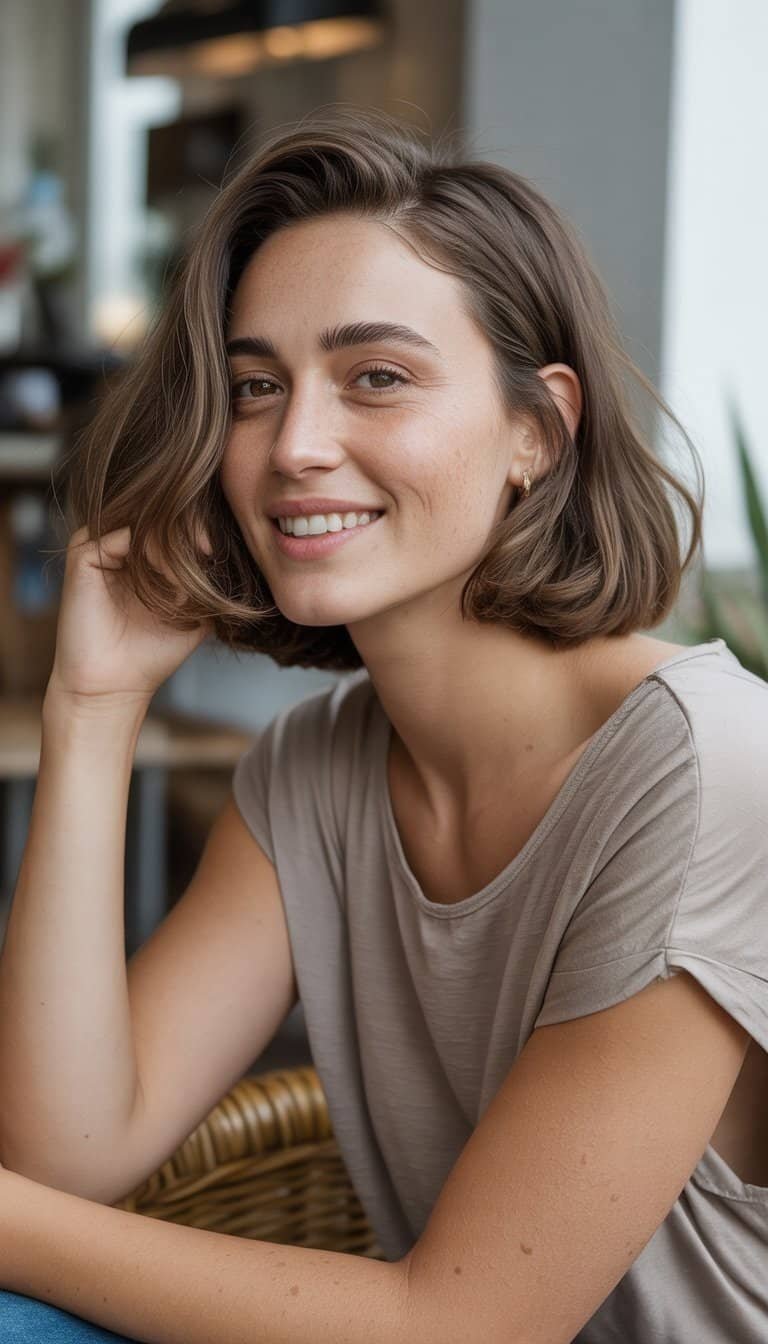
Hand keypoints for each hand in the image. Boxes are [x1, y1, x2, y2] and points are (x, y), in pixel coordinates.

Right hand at [46, 524, 214, 704]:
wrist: (115, 687)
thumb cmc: (152, 654)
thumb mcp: (197, 613)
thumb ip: (211, 582)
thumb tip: (233, 555)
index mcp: (139, 553)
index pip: (171, 519)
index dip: (197, 527)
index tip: (215, 551)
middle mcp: (117, 544)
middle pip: (158, 511)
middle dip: (189, 529)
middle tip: (208, 551)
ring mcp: (98, 546)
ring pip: (142, 519)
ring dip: (172, 544)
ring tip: (186, 580)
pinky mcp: (83, 556)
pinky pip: (123, 535)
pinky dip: (152, 552)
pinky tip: (168, 580)